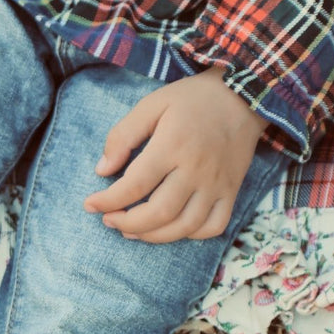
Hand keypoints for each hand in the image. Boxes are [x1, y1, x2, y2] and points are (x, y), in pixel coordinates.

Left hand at [83, 68, 267, 242]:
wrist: (243, 97)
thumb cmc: (191, 99)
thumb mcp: (151, 104)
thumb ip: (123, 135)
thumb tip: (102, 170)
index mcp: (172, 145)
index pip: (134, 184)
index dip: (108, 200)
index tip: (90, 204)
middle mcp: (196, 170)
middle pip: (159, 213)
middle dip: (127, 223)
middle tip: (108, 220)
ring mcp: (217, 184)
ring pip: (184, 227)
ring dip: (153, 236)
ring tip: (131, 231)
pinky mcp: (232, 191)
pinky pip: (213, 227)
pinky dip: (190, 236)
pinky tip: (171, 228)